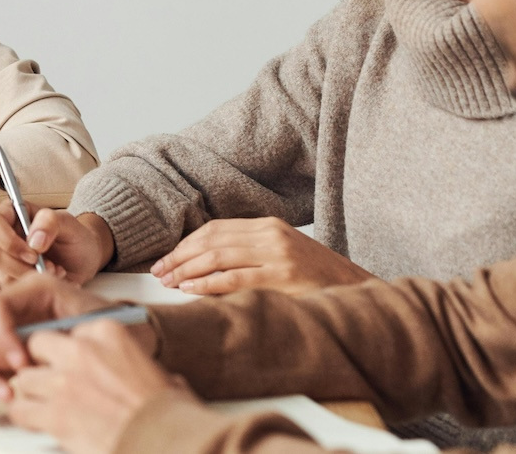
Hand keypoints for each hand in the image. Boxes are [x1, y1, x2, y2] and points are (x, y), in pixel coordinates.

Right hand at [0, 203, 114, 284]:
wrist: (82, 259)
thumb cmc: (73, 236)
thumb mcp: (68, 223)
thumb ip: (50, 222)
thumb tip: (33, 241)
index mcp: (10, 214)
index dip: (8, 240)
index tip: (34, 254)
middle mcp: (0, 236)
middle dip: (21, 265)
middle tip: (48, 266)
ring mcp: (2, 258)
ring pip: (0, 274)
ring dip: (30, 277)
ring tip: (55, 271)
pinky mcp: (7, 278)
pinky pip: (11, 288)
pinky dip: (33, 288)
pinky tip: (51, 279)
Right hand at [0, 273, 148, 413]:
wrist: (134, 337)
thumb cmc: (118, 325)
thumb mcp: (94, 321)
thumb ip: (61, 332)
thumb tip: (30, 352)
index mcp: (33, 290)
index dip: (0, 335)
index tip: (21, 363)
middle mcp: (17, 307)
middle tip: (8, 387)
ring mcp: (11, 331)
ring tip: (5, 398)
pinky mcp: (11, 354)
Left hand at [2, 321, 197, 453]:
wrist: (169, 441)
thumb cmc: (169, 411)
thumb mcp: (152, 368)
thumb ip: (125, 359)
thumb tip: (124, 369)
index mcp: (107, 332)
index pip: (67, 331)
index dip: (66, 351)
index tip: (70, 364)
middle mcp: (81, 351)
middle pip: (37, 347)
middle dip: (41, 366)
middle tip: (51, 383)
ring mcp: (64, 382)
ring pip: (24, 380)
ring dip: (31, 394)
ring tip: (44, 406)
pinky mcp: (55, 414)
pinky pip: (21, 409)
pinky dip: (26, 417)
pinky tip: (38, 422)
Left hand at [150, 217, 373, 295]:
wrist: (357, 291)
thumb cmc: (315, 278)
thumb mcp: (281, 255)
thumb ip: (249, 253)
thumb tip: (202, 265)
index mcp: (268, 225)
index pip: (215, 229)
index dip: (185, 244)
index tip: (165, 258)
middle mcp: (271, 235)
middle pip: (211, 240)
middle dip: (179, 256)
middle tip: (158, 271)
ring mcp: (278, 255)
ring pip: (219, 256)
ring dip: (187, 270)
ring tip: (168, 281)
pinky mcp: (283, 276)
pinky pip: (236, 278)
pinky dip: (209, 283)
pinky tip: (191, 288)